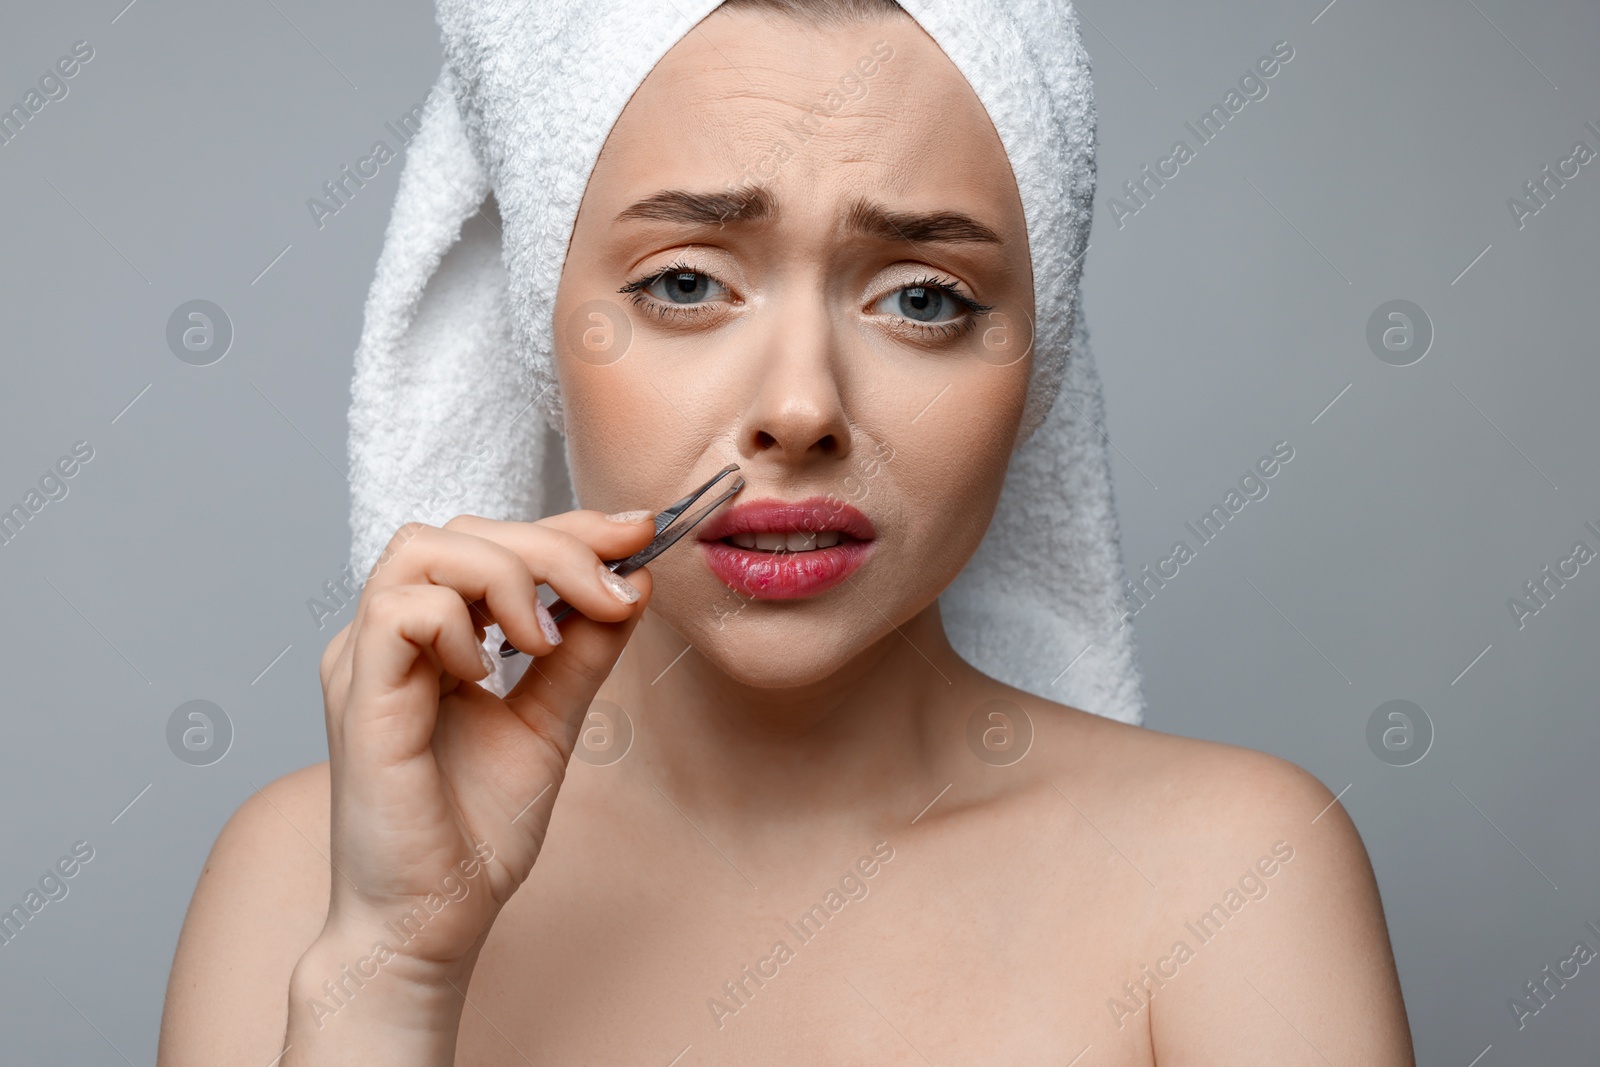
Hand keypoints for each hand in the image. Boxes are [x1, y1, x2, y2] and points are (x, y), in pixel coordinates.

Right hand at [311, 511, 655, 978]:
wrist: (432, 920)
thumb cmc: (474, 832)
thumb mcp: (550, 722)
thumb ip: (585, 653)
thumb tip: (634, 583)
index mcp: (429, 638)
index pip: (492, 542)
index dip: (568, 528)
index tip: (640, 532)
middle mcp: (388, 638)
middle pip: (462, 530)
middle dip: (554, 547)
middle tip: (613, 593)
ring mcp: (365, 662)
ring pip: (422, 548)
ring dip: (507, 577)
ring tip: (544, 642)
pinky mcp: (359, 697)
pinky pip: (401, 610)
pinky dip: (460, 625)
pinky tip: (488, 675)